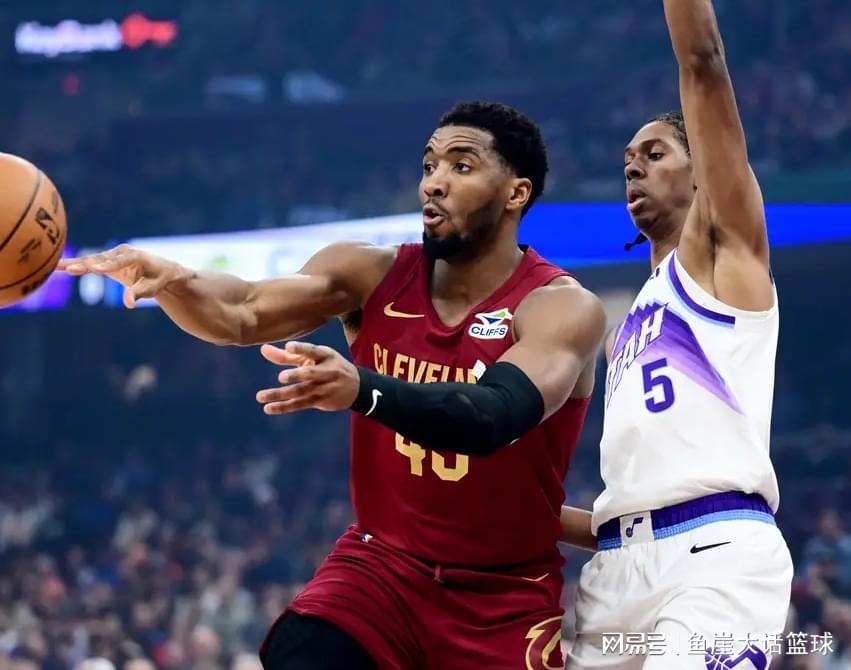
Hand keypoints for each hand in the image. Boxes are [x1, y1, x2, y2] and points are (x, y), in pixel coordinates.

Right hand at [58, 244, 183, 308]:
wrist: (160, 271)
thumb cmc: (159, 279)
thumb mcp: (154, 287)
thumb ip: (141, 293)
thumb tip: (128, 304)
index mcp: (136, 256)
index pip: (121, 261)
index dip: (108, 265)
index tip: (95, 269)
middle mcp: (122, 252)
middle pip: (101, 260)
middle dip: (85, 264)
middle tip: (69, 268)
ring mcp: (112, 256)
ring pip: (92, 261)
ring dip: (75, 264)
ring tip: (57, 266)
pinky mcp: (106, 262)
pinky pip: (89, 264)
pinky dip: (76, 266)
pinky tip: (58, 267)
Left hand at [256, 342, 359, 414]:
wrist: (356, 387)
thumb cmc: (328, 366)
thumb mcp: (313, 358)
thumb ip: (287, 355)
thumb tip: (262, 349)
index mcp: (325, 356)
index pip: (314, 351)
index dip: (302, 349)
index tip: (289, 347)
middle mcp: (327, 371)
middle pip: (311, 374)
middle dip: (297, 375)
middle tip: (281, 377)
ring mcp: (324, 388)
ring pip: (301, 392)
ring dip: (281, 395)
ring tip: (261, 396)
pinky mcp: (320, 401)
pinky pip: (300, 404)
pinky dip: (284, 407)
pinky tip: (268, 408)